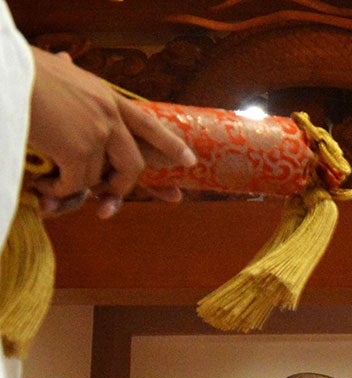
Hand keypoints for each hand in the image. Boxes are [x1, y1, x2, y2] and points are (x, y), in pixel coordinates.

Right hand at [28, 50, 194, 214]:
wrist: (5, 71)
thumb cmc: (23, 68)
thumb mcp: (56, 68)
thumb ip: (70, 76)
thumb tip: (69, 61)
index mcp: (105, 96)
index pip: (147, 123)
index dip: (169, 144)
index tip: (189, 161)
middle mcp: (108, 116)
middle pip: (133, 163)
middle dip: (123, 187)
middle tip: (107, 200)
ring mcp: (97, 134)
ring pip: (98, 177)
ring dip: (75, 187)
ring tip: (51, 183)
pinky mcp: (78, 151)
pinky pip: (77, 184)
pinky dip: (60, 190)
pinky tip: (44, 184)